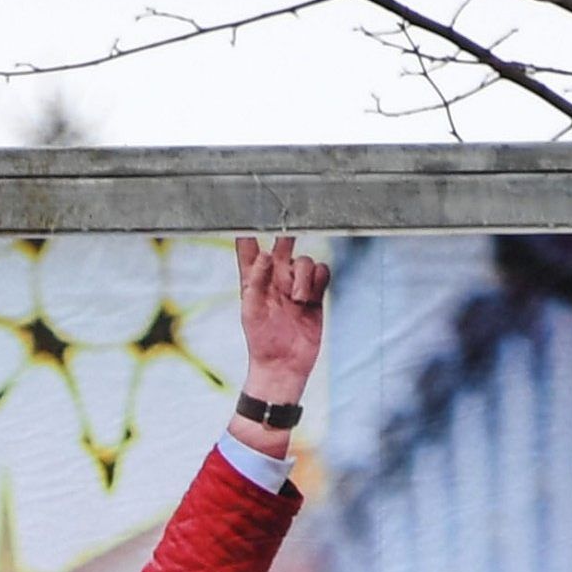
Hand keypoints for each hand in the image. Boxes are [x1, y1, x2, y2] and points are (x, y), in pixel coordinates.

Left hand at [233, 232, 329, 419]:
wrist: (284, 365)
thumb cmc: (261, 341)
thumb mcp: (251, 311)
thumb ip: (256, 281)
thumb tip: (264, 255)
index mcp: (254, 278)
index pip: (249, 246)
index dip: (250, 227)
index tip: (251, 206)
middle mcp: (275, 277)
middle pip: (282, 243)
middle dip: (287, 232)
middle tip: (293, 220)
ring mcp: (296, 284)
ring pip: (306, 260)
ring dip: (304, 277)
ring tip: (298, 300)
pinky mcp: (314, 293)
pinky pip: (322, 272)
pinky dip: (319, 281)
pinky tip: (310, 298)